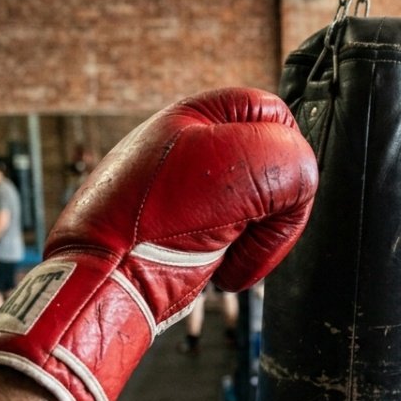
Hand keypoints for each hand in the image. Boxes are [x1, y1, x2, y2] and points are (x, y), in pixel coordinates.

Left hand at [0, 87, 316, 400]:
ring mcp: (187, 190)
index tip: (276, 196)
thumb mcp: (247, 172)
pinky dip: (239, 257)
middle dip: (274, 209)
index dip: (289, 160)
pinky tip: (220, 268)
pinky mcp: (187, 229)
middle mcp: (191, 148)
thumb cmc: (158, 225)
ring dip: (259, 240)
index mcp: (199, 116)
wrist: (104, 284)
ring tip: (230, 257)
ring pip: (260, 207)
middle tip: (250, 232)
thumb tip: (296, 189)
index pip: (278, 118)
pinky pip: (236, 237)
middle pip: (274, 168)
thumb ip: (294, 162)